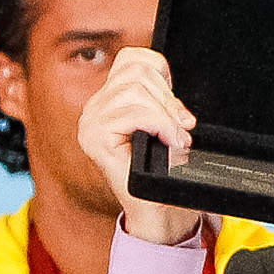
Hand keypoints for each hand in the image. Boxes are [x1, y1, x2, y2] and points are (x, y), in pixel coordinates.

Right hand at [78, 47, 205, 249]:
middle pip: (136, 71)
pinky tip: (171, 141)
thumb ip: (166, 103)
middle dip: (168, 98)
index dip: (163, 74)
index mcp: (110, 101)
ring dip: (166, 114)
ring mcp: (91, 122)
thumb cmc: (166, 175)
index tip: (178, 106)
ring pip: (135, 89)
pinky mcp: (95, 137)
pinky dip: (160, 124)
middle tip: (182, 128)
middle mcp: (95, 108)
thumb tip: (179, 96)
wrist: (160, 214)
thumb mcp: (169, 128)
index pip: (133, 59)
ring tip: (177, 138)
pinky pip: (133, 112)